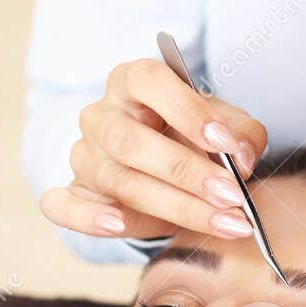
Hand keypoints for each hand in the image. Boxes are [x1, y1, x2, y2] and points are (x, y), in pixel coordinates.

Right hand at [39, 58, 267, 240]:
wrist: (165, 165)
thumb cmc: (193, 135)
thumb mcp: (225, 124)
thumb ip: (241, 134)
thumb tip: (242, 158)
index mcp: (134, 82)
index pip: (150, 82)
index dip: (187, 111)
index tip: (225, 142)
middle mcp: (102, 115)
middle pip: (131, 141)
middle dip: (186, 172)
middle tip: (231, 195)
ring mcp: (85, 154)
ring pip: (119, 181)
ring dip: (174, 206)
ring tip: (222, 222)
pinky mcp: (76, 192)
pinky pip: (63, 205)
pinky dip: (87, 217)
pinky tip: (118, 224)